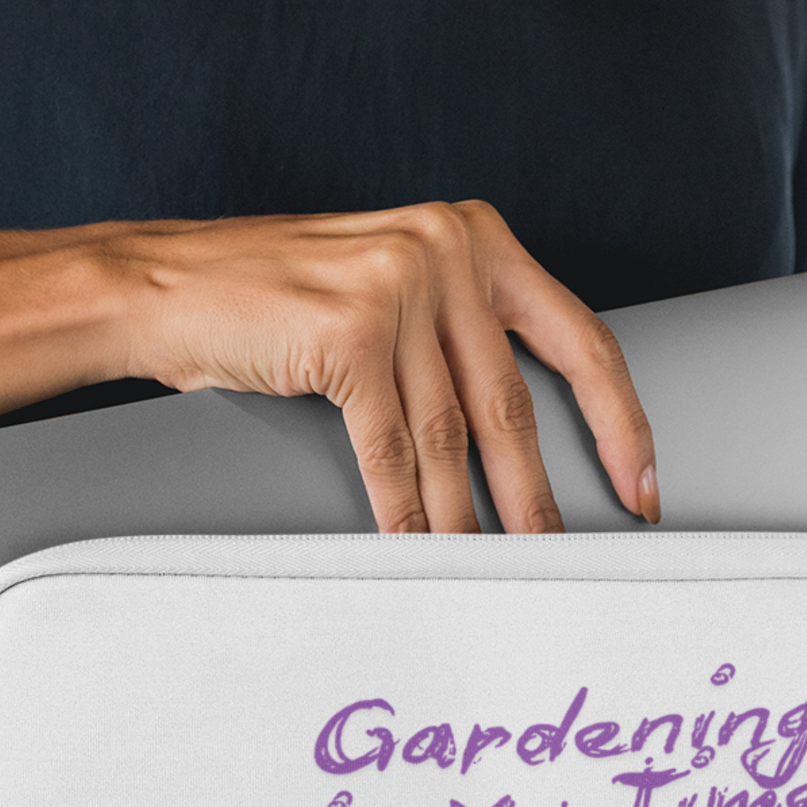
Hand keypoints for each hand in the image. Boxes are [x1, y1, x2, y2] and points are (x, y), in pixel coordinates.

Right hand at [101, 200, 655, 534]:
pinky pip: (389, 450)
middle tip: (561, 556)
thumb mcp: (391, 287)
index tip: (640, 483)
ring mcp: (398, 288)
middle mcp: (447, 250)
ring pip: (452, 438)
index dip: (619, 421)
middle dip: (538, 496)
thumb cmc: (275, 297)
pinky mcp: (349, 333)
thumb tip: (519, 440)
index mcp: (475, 236)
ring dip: (468, 520)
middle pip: (515, 403)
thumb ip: (456, 334)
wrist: (165, 284)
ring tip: (486, 569)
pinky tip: (416, 548)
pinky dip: (403, 512)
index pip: (580, 338)